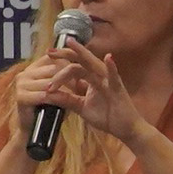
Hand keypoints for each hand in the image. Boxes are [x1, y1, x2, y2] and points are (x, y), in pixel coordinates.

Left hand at [7, 33, 148, 155]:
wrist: (126, 130)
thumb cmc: (108, 117)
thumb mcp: (82, 108)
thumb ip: (67, 100)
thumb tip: (47, 94)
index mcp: (91, 80)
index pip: (74, 68)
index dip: (60, 65)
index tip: (46, 60)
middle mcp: (100, 77)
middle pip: (81, 61)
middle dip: (65, 54)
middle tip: (49, 51)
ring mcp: (109, 82)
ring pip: (92, 65)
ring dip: (82, 53)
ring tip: (71, 43)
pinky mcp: (118, 90)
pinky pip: (114, 77)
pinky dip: (111, 67)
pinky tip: (108, 58)